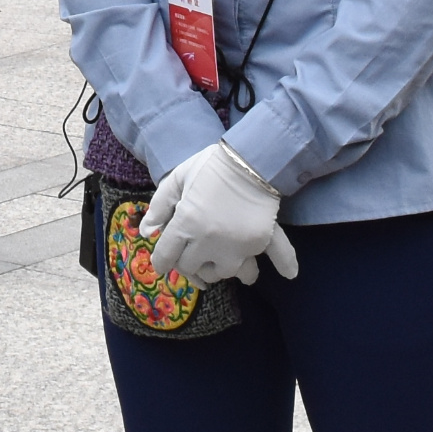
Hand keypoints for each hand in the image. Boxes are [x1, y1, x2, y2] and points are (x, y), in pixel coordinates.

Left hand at [143, 144, 296, 286]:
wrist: (250, 157)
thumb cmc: (210, 166)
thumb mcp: (177, 179)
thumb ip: (158, 207)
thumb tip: (146, 233)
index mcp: (185, 225)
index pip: (166, 257)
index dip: (162, 261)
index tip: (164, 261)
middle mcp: (208, 242)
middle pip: (192, 268)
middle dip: (187, 263)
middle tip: (190, 255)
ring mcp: (235, 246)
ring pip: (221, 273)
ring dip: (217, 268)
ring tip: (217, 259)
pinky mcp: (258, 243)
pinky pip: (262, 263)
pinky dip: (278, 268)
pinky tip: (287, 274)